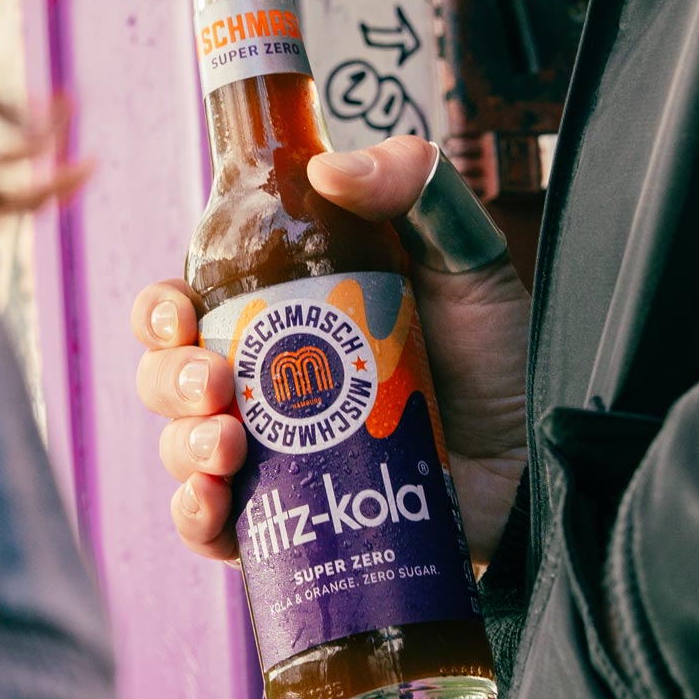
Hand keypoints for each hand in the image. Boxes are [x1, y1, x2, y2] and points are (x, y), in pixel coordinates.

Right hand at [131, 136, 530, 567]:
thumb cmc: (500, 361)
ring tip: (230, 443)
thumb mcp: (465, 259)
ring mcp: (274, 458)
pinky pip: (211, 529)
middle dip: (170, 378)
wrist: (540, 464)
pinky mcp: (289, 524)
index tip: (177, 314)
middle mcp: (266, 386)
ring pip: (181, 449)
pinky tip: (213, 502)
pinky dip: (194, 517)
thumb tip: (326, 169)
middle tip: (218, 384)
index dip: (159, 309)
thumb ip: (415, 187)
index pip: (188, 305)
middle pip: (168, 377)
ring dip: (182, 444)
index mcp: (284, 317)